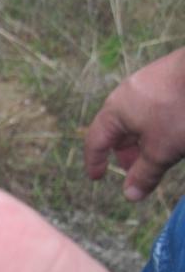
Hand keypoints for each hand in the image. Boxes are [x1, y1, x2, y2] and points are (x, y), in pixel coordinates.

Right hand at [84, 47, 184, 199]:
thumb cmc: (180, 110)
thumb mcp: (161, 150)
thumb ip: (145, 174)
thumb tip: (130, 196)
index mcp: (114, 111)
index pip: (95, 141)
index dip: (95, 162)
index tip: (98, 176)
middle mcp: (126, 93)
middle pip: (117, 128)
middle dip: (125, 152)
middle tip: (134, 169)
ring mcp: (148, 81)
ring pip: (137, 116)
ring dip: (142, 138)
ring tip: (155, 152)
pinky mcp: (170, 75)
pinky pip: (154, 105)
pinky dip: (157, 123)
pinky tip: (172, 130)